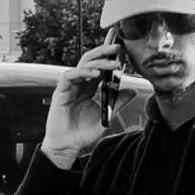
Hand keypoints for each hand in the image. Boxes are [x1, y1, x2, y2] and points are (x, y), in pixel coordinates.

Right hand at [41, 38, 124, 167]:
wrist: (68, 146)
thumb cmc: (83, 133)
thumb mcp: (107, 115)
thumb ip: (118, 102)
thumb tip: (132, 91)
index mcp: (89, 88)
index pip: (100, 67)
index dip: (110, 58)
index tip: (123, 52)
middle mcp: (80, 84)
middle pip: (91, 61)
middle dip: (104, 52)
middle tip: (118, 47)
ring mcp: (70, 86)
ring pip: (83, 65)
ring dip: (98, 62)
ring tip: (112, 61)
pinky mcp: (61, 91)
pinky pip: (71, 76)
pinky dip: (83, 72)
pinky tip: (95, 74)